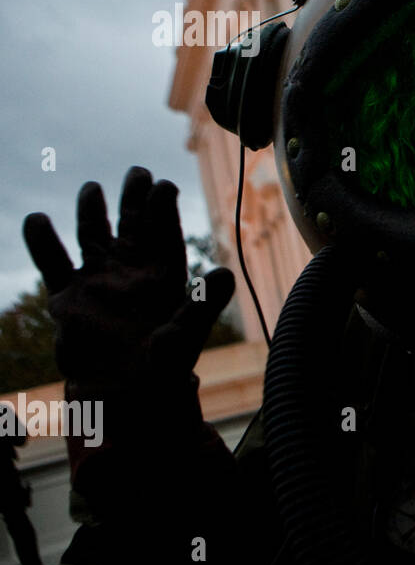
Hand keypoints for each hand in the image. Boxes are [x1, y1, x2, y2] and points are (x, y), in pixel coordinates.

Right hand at [21, 166, 233, 425]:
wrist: (123, 394)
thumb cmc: (162, 366)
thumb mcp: (186, 334)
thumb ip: (204, 304)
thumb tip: (226, 273)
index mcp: (164, 277)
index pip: (164, 234)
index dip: (162, 210)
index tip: (162, 185)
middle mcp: (132, 273)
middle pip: (133, 227)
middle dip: (134, 200)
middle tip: (138, 171)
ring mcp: (99, 283)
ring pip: (94, 238)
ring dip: (92, 214)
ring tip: (93, 188)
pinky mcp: (68, 299)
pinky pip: (54, 265)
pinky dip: (44, 243)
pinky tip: (37, 219)